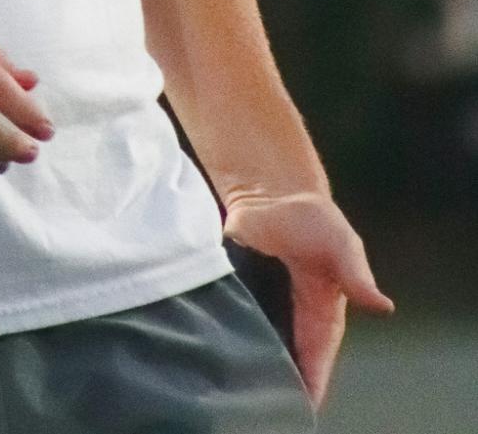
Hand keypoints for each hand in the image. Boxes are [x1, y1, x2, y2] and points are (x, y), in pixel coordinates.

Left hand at [223, 190, 393, 407]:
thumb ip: (356, 275)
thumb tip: (383, 306)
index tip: (301, 408)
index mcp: (323, 315)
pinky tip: (215, 344)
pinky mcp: (235, 291)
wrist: (270, 191)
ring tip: (238, 380)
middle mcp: (292, 319)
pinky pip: (231, 320)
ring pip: (258, 345)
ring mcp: (262, 307)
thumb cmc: (314, 219)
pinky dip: (225, 332)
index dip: (311, 383)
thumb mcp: (340, 244)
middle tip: (263, 400)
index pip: (317, 359)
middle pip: (286, 361)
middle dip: (278, 381)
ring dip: (250, 360)